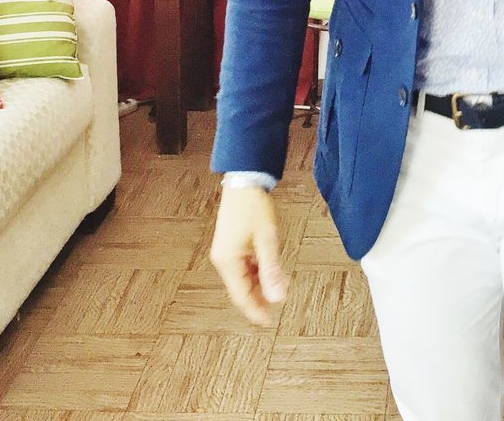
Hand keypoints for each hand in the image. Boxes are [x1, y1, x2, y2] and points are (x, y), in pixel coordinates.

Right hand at [209, 186, 290, 325]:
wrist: (245, 181)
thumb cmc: (254, 206)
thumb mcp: (267, 239)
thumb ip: (272, 269)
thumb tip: (277, 298)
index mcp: (228, 261)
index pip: (241, 296)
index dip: (255, 311)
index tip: (269, 323)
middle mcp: (223, 260)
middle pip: (241, 288)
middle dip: (259, 299)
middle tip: (277, 308)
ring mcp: (226, 252)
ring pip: (243, 278)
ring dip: (260, 284)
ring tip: (280, 288)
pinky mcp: (231, 245)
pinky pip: (244, 266)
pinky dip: (257, 272)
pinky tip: (271, 271)